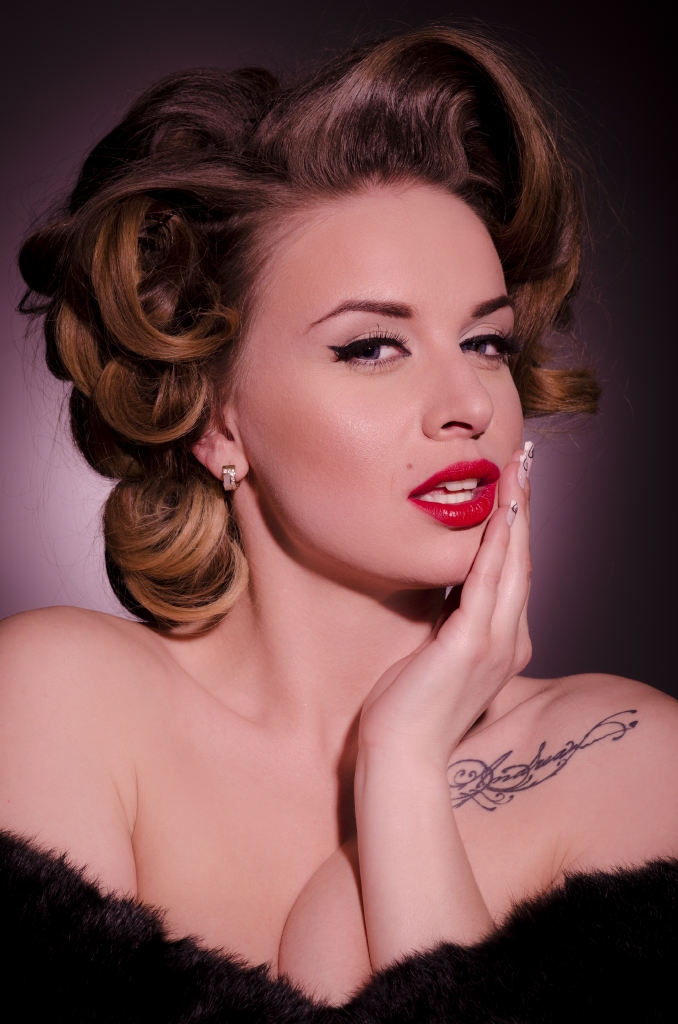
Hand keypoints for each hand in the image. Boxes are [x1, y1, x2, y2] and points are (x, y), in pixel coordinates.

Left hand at [359, 446, 531, 764]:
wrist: (400, 756)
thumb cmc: (409, 709)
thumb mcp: (435, 654)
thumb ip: (449, 621)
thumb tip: (445, 589)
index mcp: (503, 642)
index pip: (513, 573)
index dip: (516, 527)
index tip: (514, 486)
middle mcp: (510, 640)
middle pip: (522, 560)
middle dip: (524, 506)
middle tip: (525, 460)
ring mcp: (495, 644)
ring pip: (512, 565)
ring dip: (516, 513)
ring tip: (517, 470)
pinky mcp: (471, 646)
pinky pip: (486, 584)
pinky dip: (495, 547)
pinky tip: (500, 514)